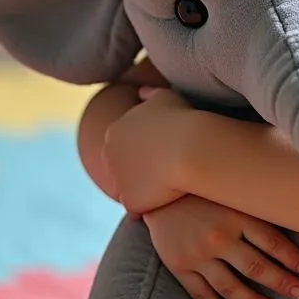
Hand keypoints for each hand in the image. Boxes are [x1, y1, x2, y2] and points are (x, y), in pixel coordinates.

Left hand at [102, 86, 194, 213]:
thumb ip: (150, 93)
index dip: (143, 149)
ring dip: (142, 188)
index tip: (161, 150)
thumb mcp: (166, 97)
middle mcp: (108, 157)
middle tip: (163, 170)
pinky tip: (168, 200)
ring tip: (167, 186)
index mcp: (114, 132)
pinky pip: (138, 208)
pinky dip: (151, 205)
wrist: (190, 148)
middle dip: (137, 169)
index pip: (122, 145)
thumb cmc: (181, 119)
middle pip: (120, 167)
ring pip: (128, 188)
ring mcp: (117, 181)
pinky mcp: (130, 202)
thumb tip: (142, 91)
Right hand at [144, 195, 298, 298]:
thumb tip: (291, 209)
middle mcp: (218, 236)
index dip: (290, 257)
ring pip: (231, 286)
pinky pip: (203, 295)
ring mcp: (197, 254)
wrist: (157, 192)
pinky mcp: (179, 267)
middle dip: (281, 283)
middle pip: (256, 267)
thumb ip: (255, 204)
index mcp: (235, 214)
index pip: (271, 241)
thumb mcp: (231, 191)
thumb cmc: (203, 190)